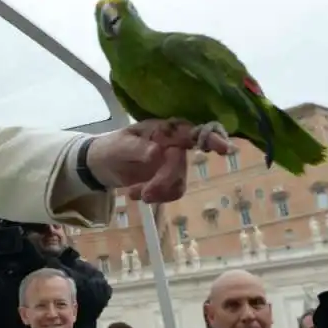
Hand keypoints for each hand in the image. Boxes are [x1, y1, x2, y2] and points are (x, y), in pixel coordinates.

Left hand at [87, 118, 230, 202]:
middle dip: (164, 182)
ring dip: (158, 192)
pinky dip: (156, 197)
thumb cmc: (111, 147)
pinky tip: (136, 193)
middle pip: (181, 166)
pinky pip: (172, 192)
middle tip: (144, 195)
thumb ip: (138, 148)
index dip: (212, 138)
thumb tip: (158, 152)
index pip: (192, 132)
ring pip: (179, 183)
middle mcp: (174, 145)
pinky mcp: (168, 179)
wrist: (100, 165)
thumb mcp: (120, 146)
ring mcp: (172, 163)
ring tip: (134, 193)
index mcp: (165, 130)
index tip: (226, 149)